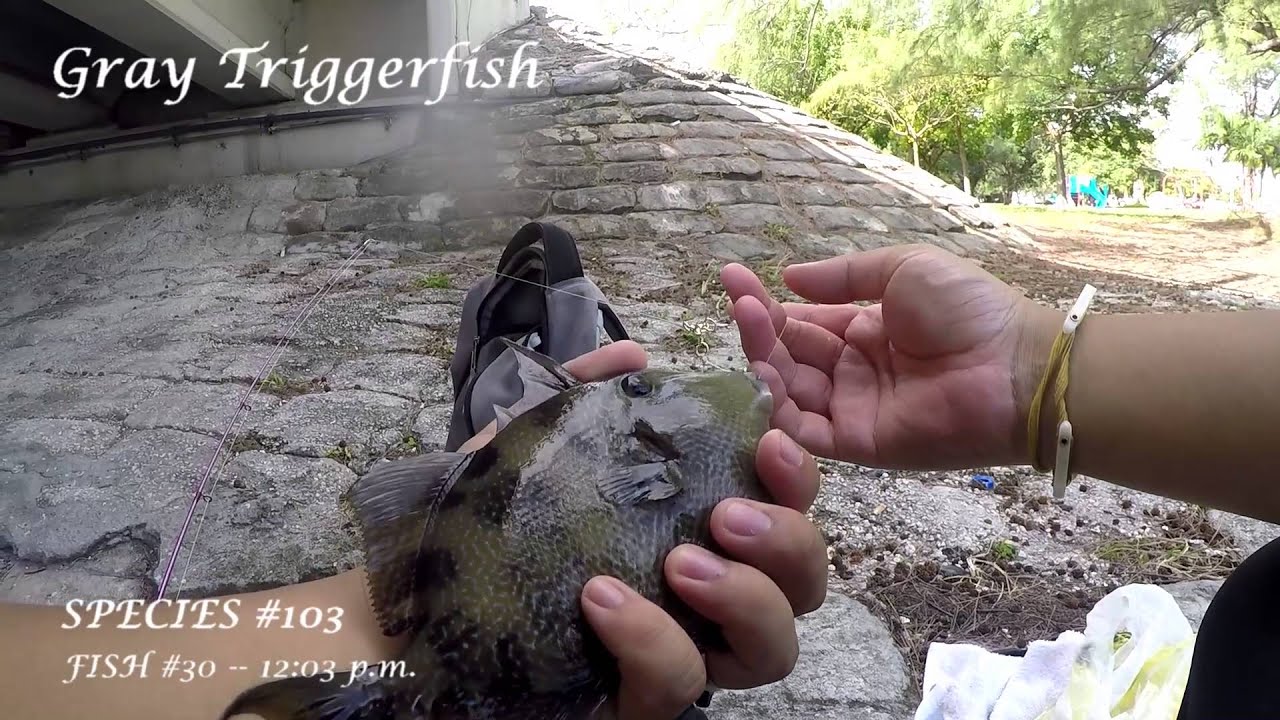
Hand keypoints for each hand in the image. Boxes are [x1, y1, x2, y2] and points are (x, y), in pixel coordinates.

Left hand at [464, 341, 826, 719]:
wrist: (419, 602)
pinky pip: (677, 684)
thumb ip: (581, 393)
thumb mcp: (533, 444)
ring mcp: (683, 653)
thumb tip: (634, 351)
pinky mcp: (640, 702)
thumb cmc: (491, 525)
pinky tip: (601, 598)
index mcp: (702, 528)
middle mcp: (709, 596)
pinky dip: (653, 639)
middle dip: (788, 541)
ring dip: (746, 597)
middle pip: (805, 582)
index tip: (767, 440)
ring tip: (681, 563)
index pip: (786, 504)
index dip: (798, 474)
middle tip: (727, 514)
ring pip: (773, 651)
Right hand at [722, 244, 1052, 469]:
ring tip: (747, 320)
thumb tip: (788, 278)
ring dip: (763, 357)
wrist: (1015, 367)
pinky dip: (777, 406)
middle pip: (790, 355)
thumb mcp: (903, 270)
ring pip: (789, 389)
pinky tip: (760, 369)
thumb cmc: (969, 311)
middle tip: (736, 298)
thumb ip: (844, 276)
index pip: (803, 323)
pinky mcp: (857, 445)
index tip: (732, 278)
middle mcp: (853, 372)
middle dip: (759, 327)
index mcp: (866, 331)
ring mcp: (853, 409)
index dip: (767, 304)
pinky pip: (804, 430)